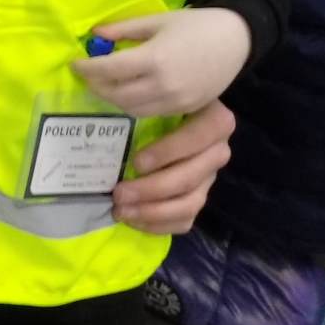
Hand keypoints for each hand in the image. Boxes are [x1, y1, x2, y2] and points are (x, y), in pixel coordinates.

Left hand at [71, 8, 250, 118]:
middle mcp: (163, 84)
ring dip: (113, 98)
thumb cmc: (195, 25)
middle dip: (96, 86)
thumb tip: (95, 34)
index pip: (109, 70)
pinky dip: (133, 105)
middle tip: (87, 76)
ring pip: (131, 109)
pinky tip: (128, 93)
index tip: (75, 64)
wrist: (236, 40)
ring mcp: (175, 101)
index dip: (87, 69)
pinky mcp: (185, 109)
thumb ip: (124, 30)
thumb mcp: (157, 21)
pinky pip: (150, 113)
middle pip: (116, 94)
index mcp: (154, 58)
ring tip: (105, 85)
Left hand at [111, 98, 233, 233]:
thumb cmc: (158, 108)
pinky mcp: (199, 198)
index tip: (137, 161)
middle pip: (190, 177)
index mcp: (214, 120)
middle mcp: (218, 151)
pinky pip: (185, 220)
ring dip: (153, 212)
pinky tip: (133, 220)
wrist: (169, 124)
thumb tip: (105, 100)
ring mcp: (209, 178)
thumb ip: (144, 102)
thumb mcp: (157, 99)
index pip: (200, 136)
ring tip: (121, 210)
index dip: (170, 151)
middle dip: (151, 189)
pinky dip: (158, 225)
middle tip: (118, 192)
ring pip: (189, 204)